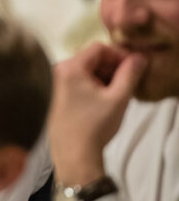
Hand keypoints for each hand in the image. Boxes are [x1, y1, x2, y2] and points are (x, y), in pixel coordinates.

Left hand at [47, 43, 146, 185]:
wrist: (74, 154)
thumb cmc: (95, 125)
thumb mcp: (118, 98)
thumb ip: (130, 74)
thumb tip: (140, 57)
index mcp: (71, 67)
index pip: (99, 47)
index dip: (119, 55)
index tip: (134, 68)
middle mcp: (61, 71)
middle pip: (93, 58)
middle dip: (114, 67)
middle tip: (130, 81)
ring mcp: (59, 84)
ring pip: (89, 71)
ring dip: (108, 77)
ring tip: (122, 92)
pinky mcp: (62, 95)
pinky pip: (83, 81)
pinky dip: (98, 85)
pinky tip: (109, 99)